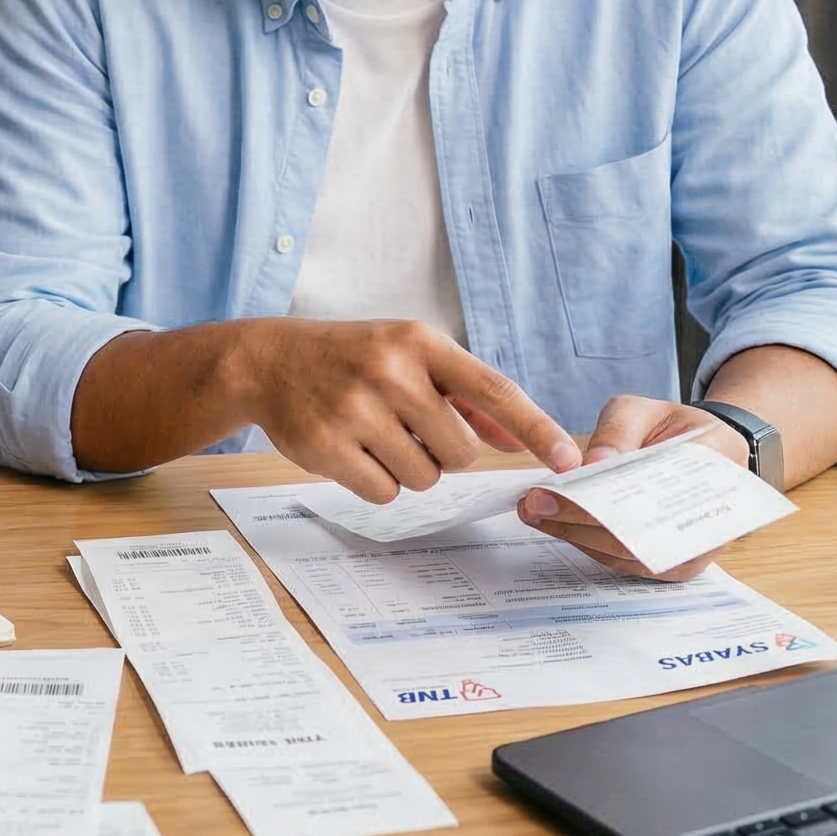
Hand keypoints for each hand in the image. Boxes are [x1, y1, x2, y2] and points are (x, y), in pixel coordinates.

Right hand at [242, 319, 580, 500]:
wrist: (269, 360)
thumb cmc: (352, 358)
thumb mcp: (408, 357)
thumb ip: (464, 397)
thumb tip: (514, 440)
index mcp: (420, 342)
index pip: (493, 388)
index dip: (535, 426)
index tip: (567, 459)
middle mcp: (391, 371)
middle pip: (460, 451)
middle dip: (442, 452)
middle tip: (407, 429)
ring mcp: (356, 409)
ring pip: (423, 477)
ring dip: (408, 468)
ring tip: (374, 436)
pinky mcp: (327, 445)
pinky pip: (384, 492)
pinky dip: (375, 481)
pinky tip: (352, 451)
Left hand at [517, 395, 749, 580]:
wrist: (701, 450)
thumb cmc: (670, 427)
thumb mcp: (643, 410)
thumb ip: (619, 430)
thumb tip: (591, 464)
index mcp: (715, 467)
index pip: (653, 494)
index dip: (600, 500)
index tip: (553, 493)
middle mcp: (714, 519)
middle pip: (640, 536)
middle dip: (578, 523)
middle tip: (533, 507)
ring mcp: (694, 549)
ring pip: (630, 557)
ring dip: (577, 538)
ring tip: (535, 514)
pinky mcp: (673, 565)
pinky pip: (627, 563)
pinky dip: (589, 545)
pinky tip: (558, 525)